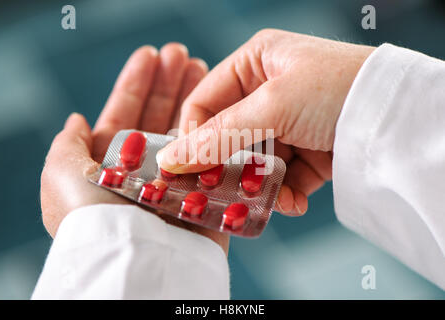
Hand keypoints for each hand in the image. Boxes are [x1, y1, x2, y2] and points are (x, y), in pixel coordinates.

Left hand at [41, 43, 228, 253]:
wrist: (137, 264)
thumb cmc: (95, 222)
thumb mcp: (60, 178)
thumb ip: (66, 147)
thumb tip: (77, 121)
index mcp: (109, 168)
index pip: (123, 115)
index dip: (136, 84)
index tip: (151, 55)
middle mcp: (143, 174)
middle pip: (158, 118)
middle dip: (169, 84)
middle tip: (182, 56)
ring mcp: (175, 183)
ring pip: (186, 132)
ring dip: (194, 99)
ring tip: (202, 67)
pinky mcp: (202, 194)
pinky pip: (213, 158)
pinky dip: (218, 132)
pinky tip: (224, 106)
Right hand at [157, 29, 374, 215]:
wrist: (398, 117)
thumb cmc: (337, 89)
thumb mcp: (272, 105)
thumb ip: (219, 134)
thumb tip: (171, 158)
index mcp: (255, 63)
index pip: (205, 100)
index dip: (192, 134)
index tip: (184, 168)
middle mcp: (270, 91)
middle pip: (228, 134)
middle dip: (225, 165)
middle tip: (216, 191)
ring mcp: (290, 123)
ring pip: (254, 161)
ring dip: (256, 184)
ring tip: (262, 200)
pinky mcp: (310, 152)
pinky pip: (284, 177)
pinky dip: (284, 194)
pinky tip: (291, 203)